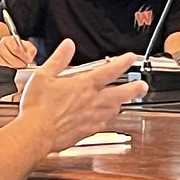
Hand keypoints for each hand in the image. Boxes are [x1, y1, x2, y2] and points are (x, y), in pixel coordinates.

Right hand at [0, 35, 37, 67]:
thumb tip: (29, 58)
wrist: (4, 48)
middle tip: (24, 64)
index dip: (24, 57)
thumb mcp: (25, 45)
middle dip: (21, 64)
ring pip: (8, 65)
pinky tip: (13, 67)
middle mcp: (0, 46)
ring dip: (16, 68)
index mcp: (8, 40)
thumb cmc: (16, 47)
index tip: (28, 60)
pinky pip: (4, 69)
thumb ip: (31, 50)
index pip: (16, 50)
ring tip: (19, 65)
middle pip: (12, 59)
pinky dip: (10, 70)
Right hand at [16, 40, 146, 152]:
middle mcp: (92, 101)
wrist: (36, 133)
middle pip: (121, 93)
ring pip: (115, 109)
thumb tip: (68, 45)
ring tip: (124, 100)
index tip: (131, 58)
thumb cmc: (38, 107)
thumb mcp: (44, 76)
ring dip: (121, 103)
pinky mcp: (88, 132)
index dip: (123, 62)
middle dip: (134, 88)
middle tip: (142, 86)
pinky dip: (107, 118)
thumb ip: (59, 59)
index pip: (109, 71)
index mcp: (84, 85)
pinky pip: (103, 124)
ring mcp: (92, 118)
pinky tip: (104, 118)